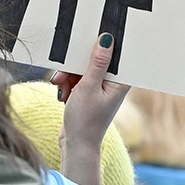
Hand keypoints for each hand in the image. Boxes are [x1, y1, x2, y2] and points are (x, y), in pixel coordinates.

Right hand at [51, 33, 130, 184]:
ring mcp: (100, 87)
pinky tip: (64, 94)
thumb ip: (97, 62)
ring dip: (69, 76)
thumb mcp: (89, 87)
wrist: (76, 145)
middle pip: (93, 60)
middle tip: (65, 76)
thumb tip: (107, 39)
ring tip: (63, 88)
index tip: (83, 49)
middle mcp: (113, 82)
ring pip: (82, 69)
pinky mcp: (89, 92)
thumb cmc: (86, 121)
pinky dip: (68, 83)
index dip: (96, 48)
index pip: (112, 54)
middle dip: (75, 67)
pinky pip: (77, 78)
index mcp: (120, 80)